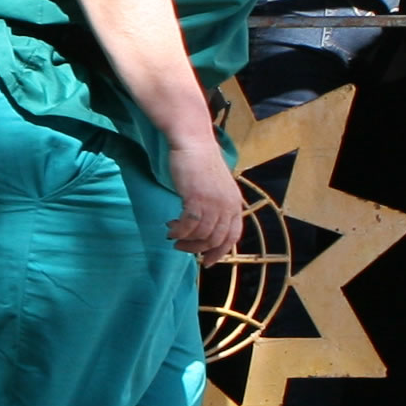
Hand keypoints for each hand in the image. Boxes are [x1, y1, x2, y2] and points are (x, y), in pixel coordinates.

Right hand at [165, 131, 243, 255]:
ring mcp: (213, 203)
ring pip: (200, 235)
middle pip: (215, 239)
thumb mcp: (216, 188)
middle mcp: (228, 206)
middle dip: (197, 248)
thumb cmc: (201, 163)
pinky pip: (187, 226)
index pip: (232, 236)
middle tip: (182, 248)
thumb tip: (206, 228)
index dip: (220, 252)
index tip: (207, 262)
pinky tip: (170, 228)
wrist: (193, 143)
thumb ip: (216, 206)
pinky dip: (178, 231)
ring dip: (185, 240)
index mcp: (235, 204)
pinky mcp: (197, 199)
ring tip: (173, 236)